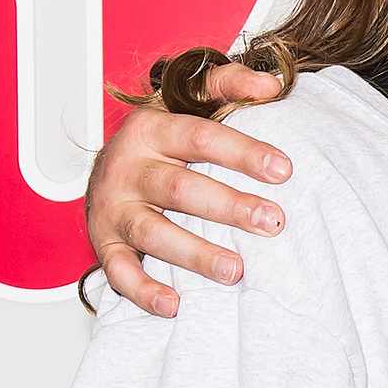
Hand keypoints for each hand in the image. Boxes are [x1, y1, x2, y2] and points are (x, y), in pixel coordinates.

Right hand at [86, 63, 290, 317]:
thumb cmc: (165, 131)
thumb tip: (272, 84)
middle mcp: (129, 168)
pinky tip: (175, 303)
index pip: (201, 138)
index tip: (283, 169)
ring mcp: (114, 208)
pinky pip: (118, 272)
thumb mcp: (190, 97)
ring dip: (195, 254)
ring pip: (153, 233)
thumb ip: (230, 84)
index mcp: (153, 129)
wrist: (111, 159)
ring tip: (236, 269)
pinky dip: (143, 290)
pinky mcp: (103, 242)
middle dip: (229, 207)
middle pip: (181, 189)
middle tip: (273, 221)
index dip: (242, 153)